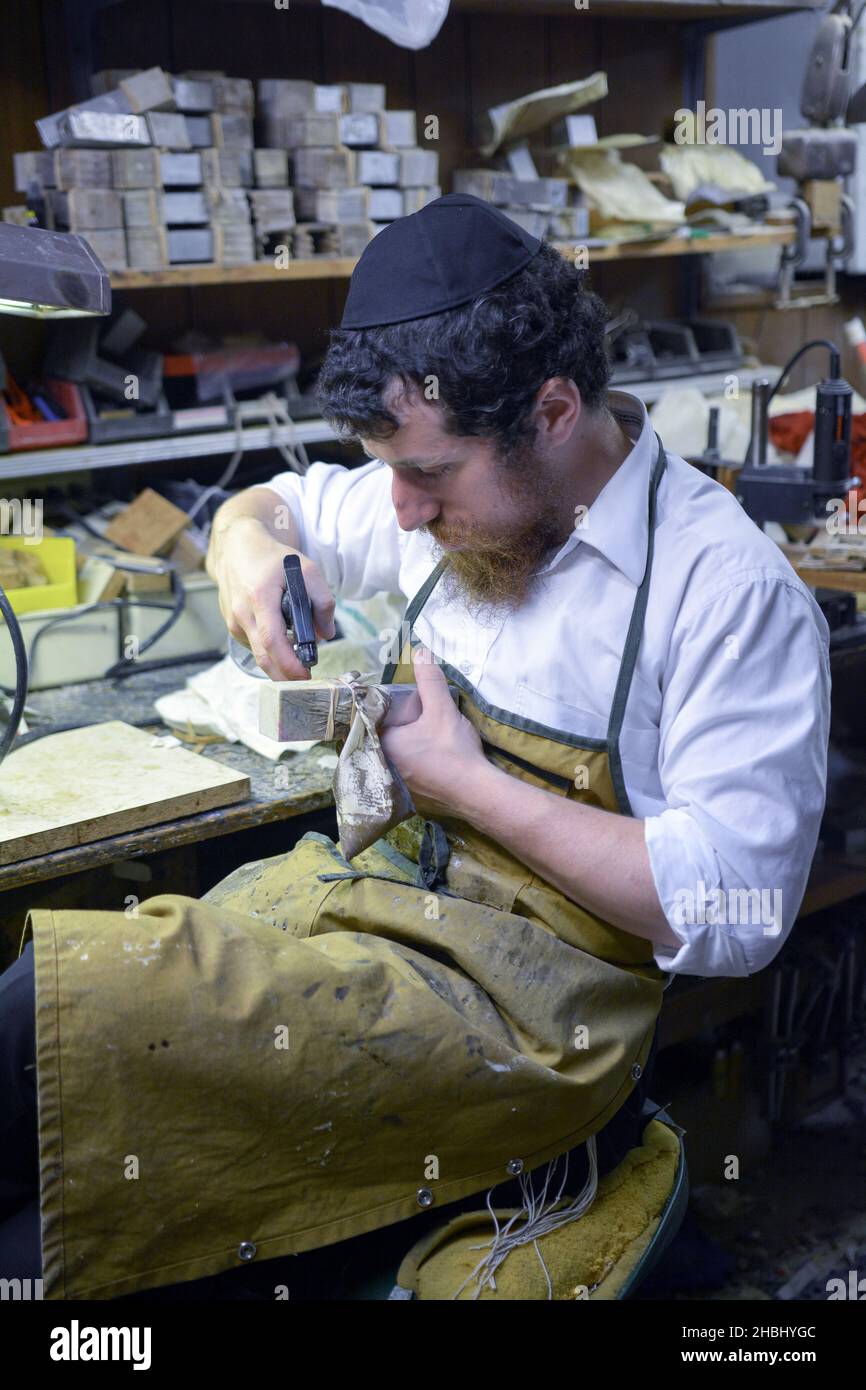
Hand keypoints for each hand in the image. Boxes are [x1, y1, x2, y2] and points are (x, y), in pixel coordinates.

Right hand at [210, 517, 335, 680]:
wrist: (237, 548)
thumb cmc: (273, 558)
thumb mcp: (307, 570)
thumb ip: (322, 601)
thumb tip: (326, 634)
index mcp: (259, 597)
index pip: (271, 640)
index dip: (287, 663)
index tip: (304, 676)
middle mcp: (241, 613)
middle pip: (263, 656)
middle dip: (285, 675)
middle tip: (306, 682)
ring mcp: (233, 621)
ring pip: (258, 654)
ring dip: (278, 663)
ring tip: (298, 661)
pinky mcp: (231, 625)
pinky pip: (253, 645)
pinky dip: (269, 650)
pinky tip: (282, 644)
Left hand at [379, 645, 486, 818]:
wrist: (476, 792)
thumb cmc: (454, 751)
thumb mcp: (442, 709)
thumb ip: (429, 680)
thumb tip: (421, 652)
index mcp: (382, 745)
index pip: (372, 719)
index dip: (384, 707)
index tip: (399, 702)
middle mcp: (382, 766)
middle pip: (383, 737)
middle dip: (396, 725)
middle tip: (414, 715)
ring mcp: (396, 784)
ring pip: (394, 755)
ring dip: (405, 744)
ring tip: (422, 733)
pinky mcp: (411, 795)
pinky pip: (406, 771)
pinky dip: (415, 761)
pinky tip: (430, 755)